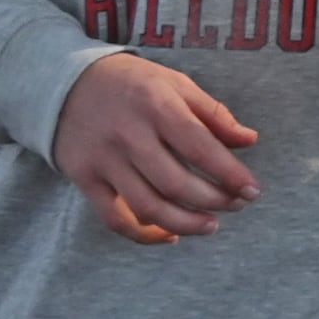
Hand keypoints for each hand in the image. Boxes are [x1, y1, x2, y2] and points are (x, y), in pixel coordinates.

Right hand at [52, 53, 258, 243]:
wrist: (65, 84)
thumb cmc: (132, 83)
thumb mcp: (175, 83)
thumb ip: (212, 113)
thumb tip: (249, 140)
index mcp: (155, 105)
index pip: (200, 147)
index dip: (230, 174)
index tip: (253, 191)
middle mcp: (128, 134)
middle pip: (176, 183)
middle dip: (214, 201)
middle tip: (236, 205)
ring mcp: (103, 160)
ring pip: (148, 207)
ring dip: (185, 224)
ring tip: (210, 225)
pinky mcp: (85, 179)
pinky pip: (115, 219)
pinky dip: (145, 235)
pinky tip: (170, 235)